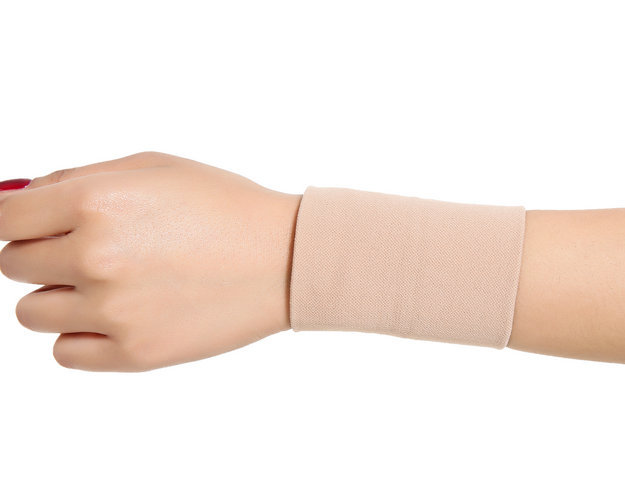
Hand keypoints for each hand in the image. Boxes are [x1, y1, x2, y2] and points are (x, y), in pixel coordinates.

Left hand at [0, 152, 300, 371]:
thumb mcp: (153, 167)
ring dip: (60, 295)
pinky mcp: (134, 353)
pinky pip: (64, 352)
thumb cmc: (226, 207)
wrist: (285, 258)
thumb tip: (13, 197)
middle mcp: (97, 256)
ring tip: (111, 284)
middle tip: (97, 249)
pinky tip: (121, 314)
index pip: (3, 218)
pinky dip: (83, 334)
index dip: (17, 219)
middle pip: (14, 264)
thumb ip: (75, 178)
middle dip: (46, 253)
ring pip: (31, 312)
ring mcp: (114, 310)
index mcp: (97, 201)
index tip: (32, 226)